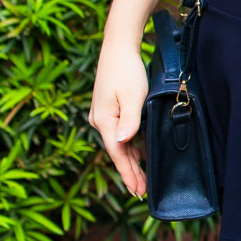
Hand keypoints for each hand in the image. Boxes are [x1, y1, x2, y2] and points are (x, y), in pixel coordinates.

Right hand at [89, 41, 149, 199]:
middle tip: (141, 193)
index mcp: (104, 120)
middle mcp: (99, 121)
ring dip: (129, 162)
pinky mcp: (107, 110)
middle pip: (117, 153)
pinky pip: (119, 134)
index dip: (128, 174)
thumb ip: (129, 121)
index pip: (117, 154)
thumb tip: (123, 142)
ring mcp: (102, 115)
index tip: (137, 191)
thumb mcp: (133, 96)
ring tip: (141, 180)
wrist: (118, 47)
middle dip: (129, 173)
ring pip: (118, 145)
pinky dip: (128, 148)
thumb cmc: (127, 70)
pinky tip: (137, 155)